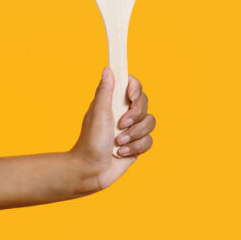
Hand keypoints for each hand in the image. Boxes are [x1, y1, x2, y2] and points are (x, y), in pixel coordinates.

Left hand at [70, 68, 156, 190]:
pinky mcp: (137, 145)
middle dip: (135, 115)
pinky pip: (149, 141)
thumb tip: (108, 69)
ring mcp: (131, 130)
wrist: (90, 170)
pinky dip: (135, 147)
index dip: (135, 88)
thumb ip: (105, 91)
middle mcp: (123, 114)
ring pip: (150, 123)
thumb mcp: (98, 113)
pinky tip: (120, 153)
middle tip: (121, 124)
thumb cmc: (90, 141)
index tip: (130, 95)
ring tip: (117, 143)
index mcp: (112, 103)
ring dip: (134, 134)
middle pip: (144, 104)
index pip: (132, 87)